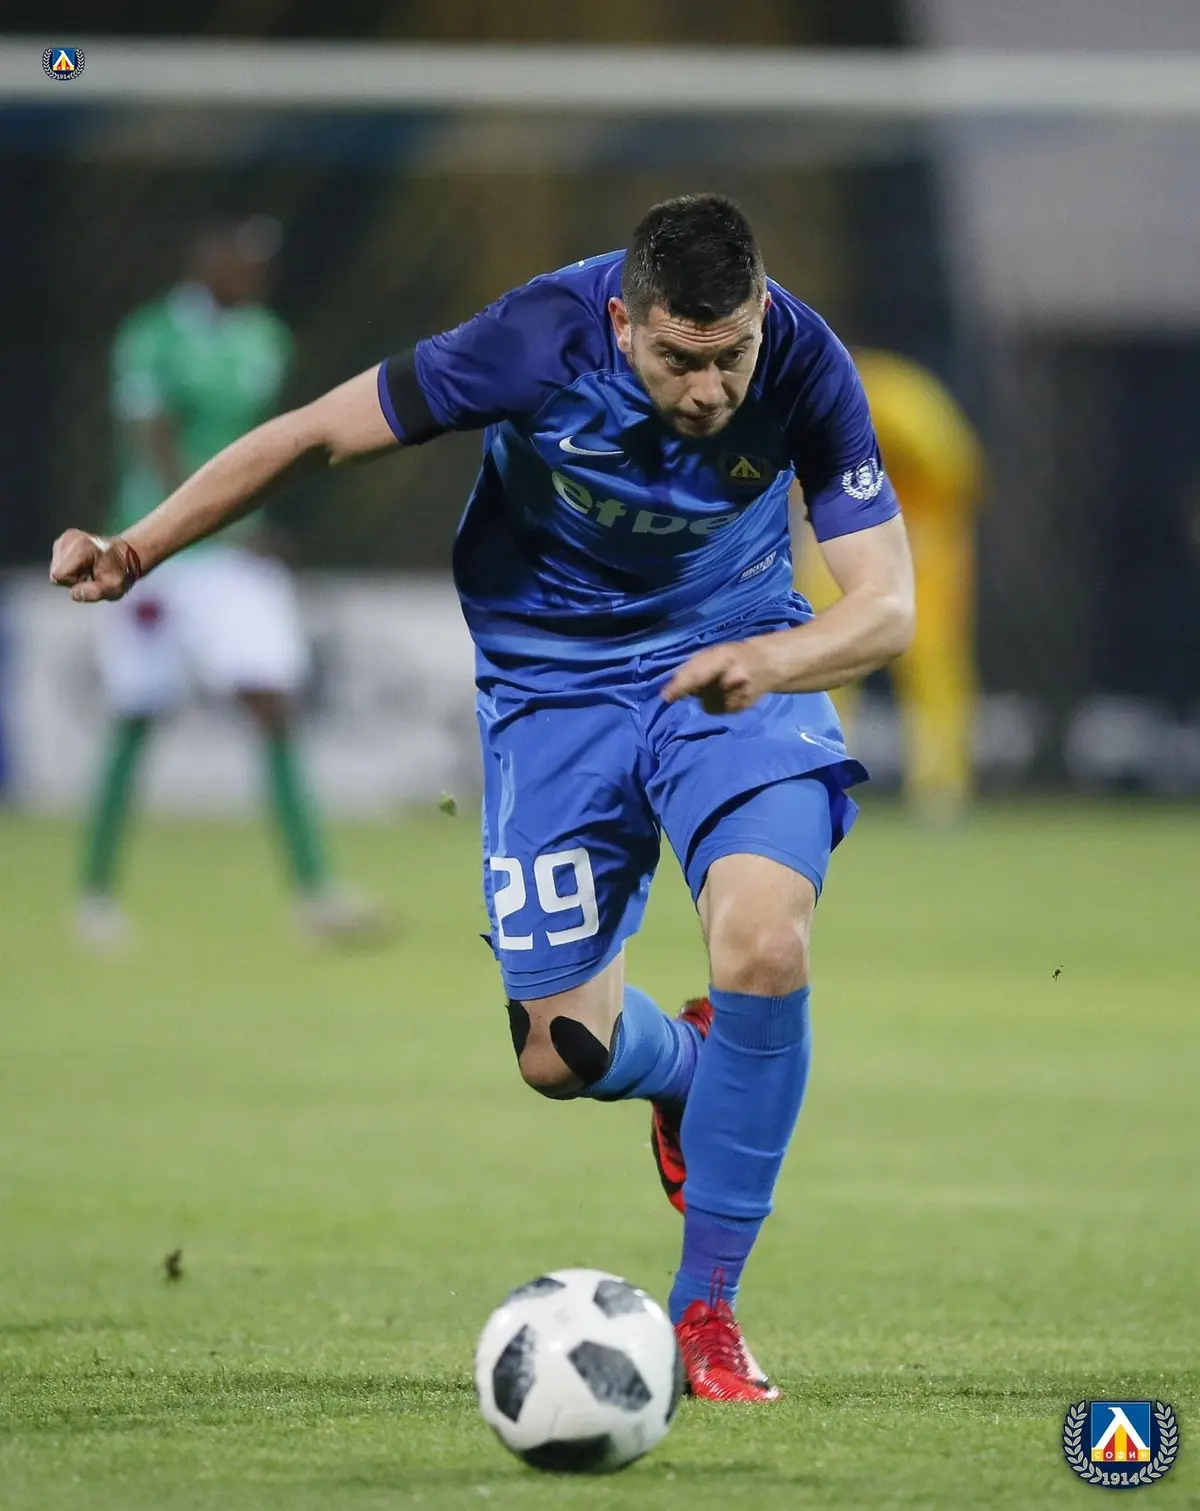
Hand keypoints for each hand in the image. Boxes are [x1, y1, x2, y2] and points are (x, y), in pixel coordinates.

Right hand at [49, 530, 141, 601]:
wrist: (124, 556)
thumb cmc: (119, 573)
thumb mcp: (112, 588)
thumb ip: (93, 593)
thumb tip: (74, 594)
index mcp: (82, 548)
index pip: (59, 575)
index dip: (71, 582)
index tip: (87, 579)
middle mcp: (70, 539)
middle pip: (56, 571)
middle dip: (70, 577)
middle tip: (88, 574)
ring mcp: (66, 538)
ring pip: (55, 567)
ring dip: (69, 572)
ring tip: (87, 569)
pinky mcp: (63, 540)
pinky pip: (57, 562)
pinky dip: (68, 566)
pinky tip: (83, 564)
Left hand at [662, 637, 776, 713]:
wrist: (768, 665)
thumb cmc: (735, 655)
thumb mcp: (714, 652)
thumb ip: (695, 667)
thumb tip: (673, 689)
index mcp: (725, 658)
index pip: (697, 675)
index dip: (679, 687)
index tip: (666, 696)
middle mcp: (733, 680)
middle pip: (699, 692)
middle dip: (694, 688)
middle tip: (706, 678)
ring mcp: (738, 697)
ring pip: (705, 704)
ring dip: (705, 696)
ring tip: (719, 684)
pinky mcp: (739, 709)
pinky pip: (715, 710)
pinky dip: (715, 702)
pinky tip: (726, 693)